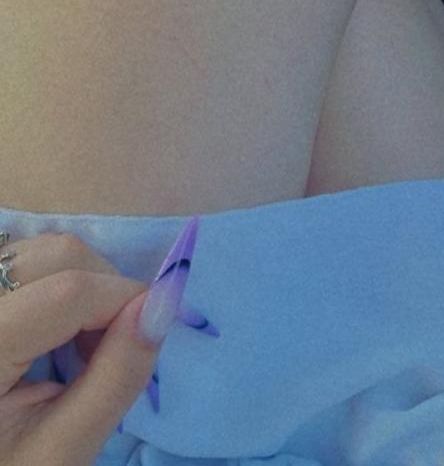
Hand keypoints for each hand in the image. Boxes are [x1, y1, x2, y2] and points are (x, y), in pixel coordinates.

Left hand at [0, 232, 158, 465]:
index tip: (148, 338)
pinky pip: (27, 262)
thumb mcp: (64, 447)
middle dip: (106, 292)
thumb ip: (116, 376)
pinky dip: (59, 284)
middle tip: (103, 352)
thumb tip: (162, 306)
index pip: (69, 292)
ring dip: (84, 285)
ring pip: (44, 250)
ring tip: (76, 344)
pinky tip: (53, 329)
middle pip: (57, 255)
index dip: (128, 301)